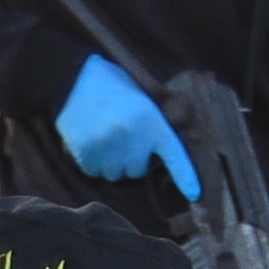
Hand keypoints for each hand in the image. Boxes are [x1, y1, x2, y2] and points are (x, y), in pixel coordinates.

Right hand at [55, 53, 201, 193]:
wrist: (74, 75)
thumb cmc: (112, 84)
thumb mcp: (142, 97)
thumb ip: (152, 124)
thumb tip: (158, 153)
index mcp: (151, 120)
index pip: (174, 155)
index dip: (185, 177)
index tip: (194, 193)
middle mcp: (132, 137)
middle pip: (136, 171)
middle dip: (130, 159)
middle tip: (120, 137)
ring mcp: (107, 146)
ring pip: (114, 174)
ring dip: (110, 162)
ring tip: (103, 137)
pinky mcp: (85, 152)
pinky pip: (93, 171)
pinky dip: (91, 160)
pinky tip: (89, 139)